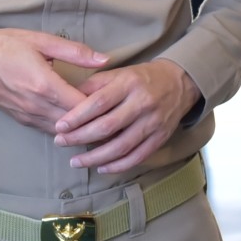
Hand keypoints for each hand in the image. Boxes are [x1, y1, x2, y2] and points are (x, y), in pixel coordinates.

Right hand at [0, 29, 109, 130]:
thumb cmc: (5, 45)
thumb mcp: (41, 40)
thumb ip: (75, 52)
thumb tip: (105, 59)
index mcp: (44, 84)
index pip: (82, 105)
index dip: (102, 107)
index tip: (117, 101)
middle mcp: (36, 105)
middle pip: (75, 124)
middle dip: (96, 122)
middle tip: (116, 116)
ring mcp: (27, 116)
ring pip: (63, 132)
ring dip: (80, 130)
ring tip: (101, 123)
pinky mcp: (21, 120)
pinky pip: (49, 130)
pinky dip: (64, 129)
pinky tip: (77, 124)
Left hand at [53, 60, 199, 172]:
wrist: (179, 82)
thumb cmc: (141, 77)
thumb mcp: (118, 73)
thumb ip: (94, 86)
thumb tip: (68, 101)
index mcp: (128, 83)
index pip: (98, 103)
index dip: (77, 117)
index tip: (60, 126)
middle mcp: (141, 103)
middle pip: (107, 126)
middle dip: (80, 138)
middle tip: (61, 142)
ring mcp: (152, 123)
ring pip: (121, 146)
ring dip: (95, 157)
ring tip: (76, 161)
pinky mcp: (160, 138)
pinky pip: (137, 157)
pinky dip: (118, 166)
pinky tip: (101, 168)